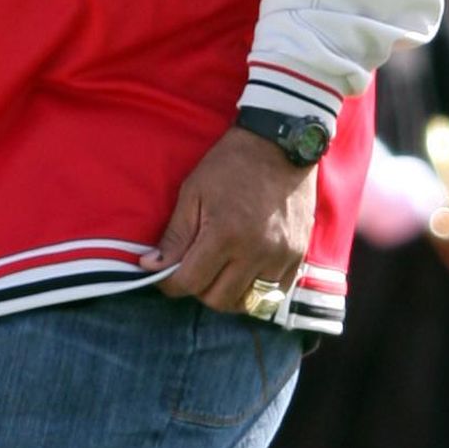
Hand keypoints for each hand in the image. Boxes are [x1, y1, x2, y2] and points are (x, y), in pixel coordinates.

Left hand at [155, 125, 316, 314]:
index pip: (189, 282)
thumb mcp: (193, 193)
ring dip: (226, 294)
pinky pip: (274, 295)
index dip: (170, 283)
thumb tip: (151, 266)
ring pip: (246, 303)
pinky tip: (244, 273)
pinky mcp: (297, 257)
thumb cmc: (230, 164)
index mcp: (225, 234)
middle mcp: (255, 252)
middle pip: (217, 299)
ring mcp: (280, 257)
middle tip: (193, 268)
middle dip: (198, 289)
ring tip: (219, 272)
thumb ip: (175, 236)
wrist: (281, 144)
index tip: (164, 273)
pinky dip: (255, 292)